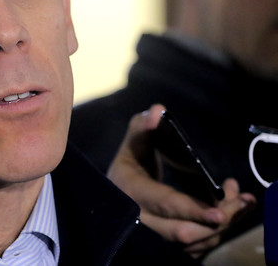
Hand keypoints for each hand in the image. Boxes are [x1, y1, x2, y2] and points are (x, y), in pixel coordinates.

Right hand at [107, 104, 255, 256]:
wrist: (118, 192)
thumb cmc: (130, 163)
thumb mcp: (132, 142)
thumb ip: (143, 125)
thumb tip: (158, 111)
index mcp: (132, 192)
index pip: (165, 204)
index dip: (193, 210)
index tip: (220, 212)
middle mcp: (142, 220)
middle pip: (184, 231)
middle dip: (218, 220)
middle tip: (240, 201)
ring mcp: (155, 236)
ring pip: (194, 242)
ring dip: (223, 225)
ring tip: (240, 201)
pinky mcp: (168, 244)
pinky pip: (197, 246)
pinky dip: (217, 232)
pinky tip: (232, 212)